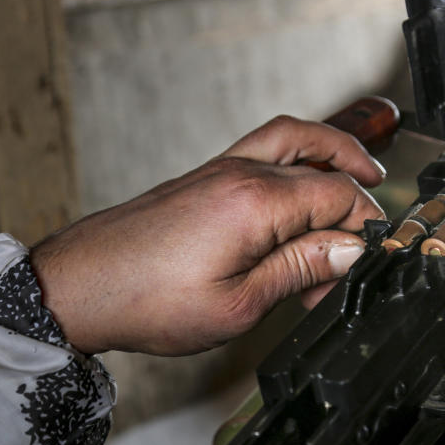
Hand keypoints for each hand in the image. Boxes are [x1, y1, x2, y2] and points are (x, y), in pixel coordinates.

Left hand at [30, 115, 385, 355]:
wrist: (79, 286)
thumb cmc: (147, 300)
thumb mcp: (238, 304)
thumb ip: (301, 269)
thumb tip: (350, 249)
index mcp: (256, 203)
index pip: (339, 198)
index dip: (364, 231)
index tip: (365, 266)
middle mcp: (243, 173)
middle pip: (324, 172)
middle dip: (350, 213)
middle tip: (353, 256)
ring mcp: (223, 169)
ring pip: (297, 139)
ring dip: (335, 152)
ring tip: (365, 172)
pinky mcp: (207, 175)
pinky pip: (267, 146)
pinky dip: (299, 154)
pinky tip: (304, 179)